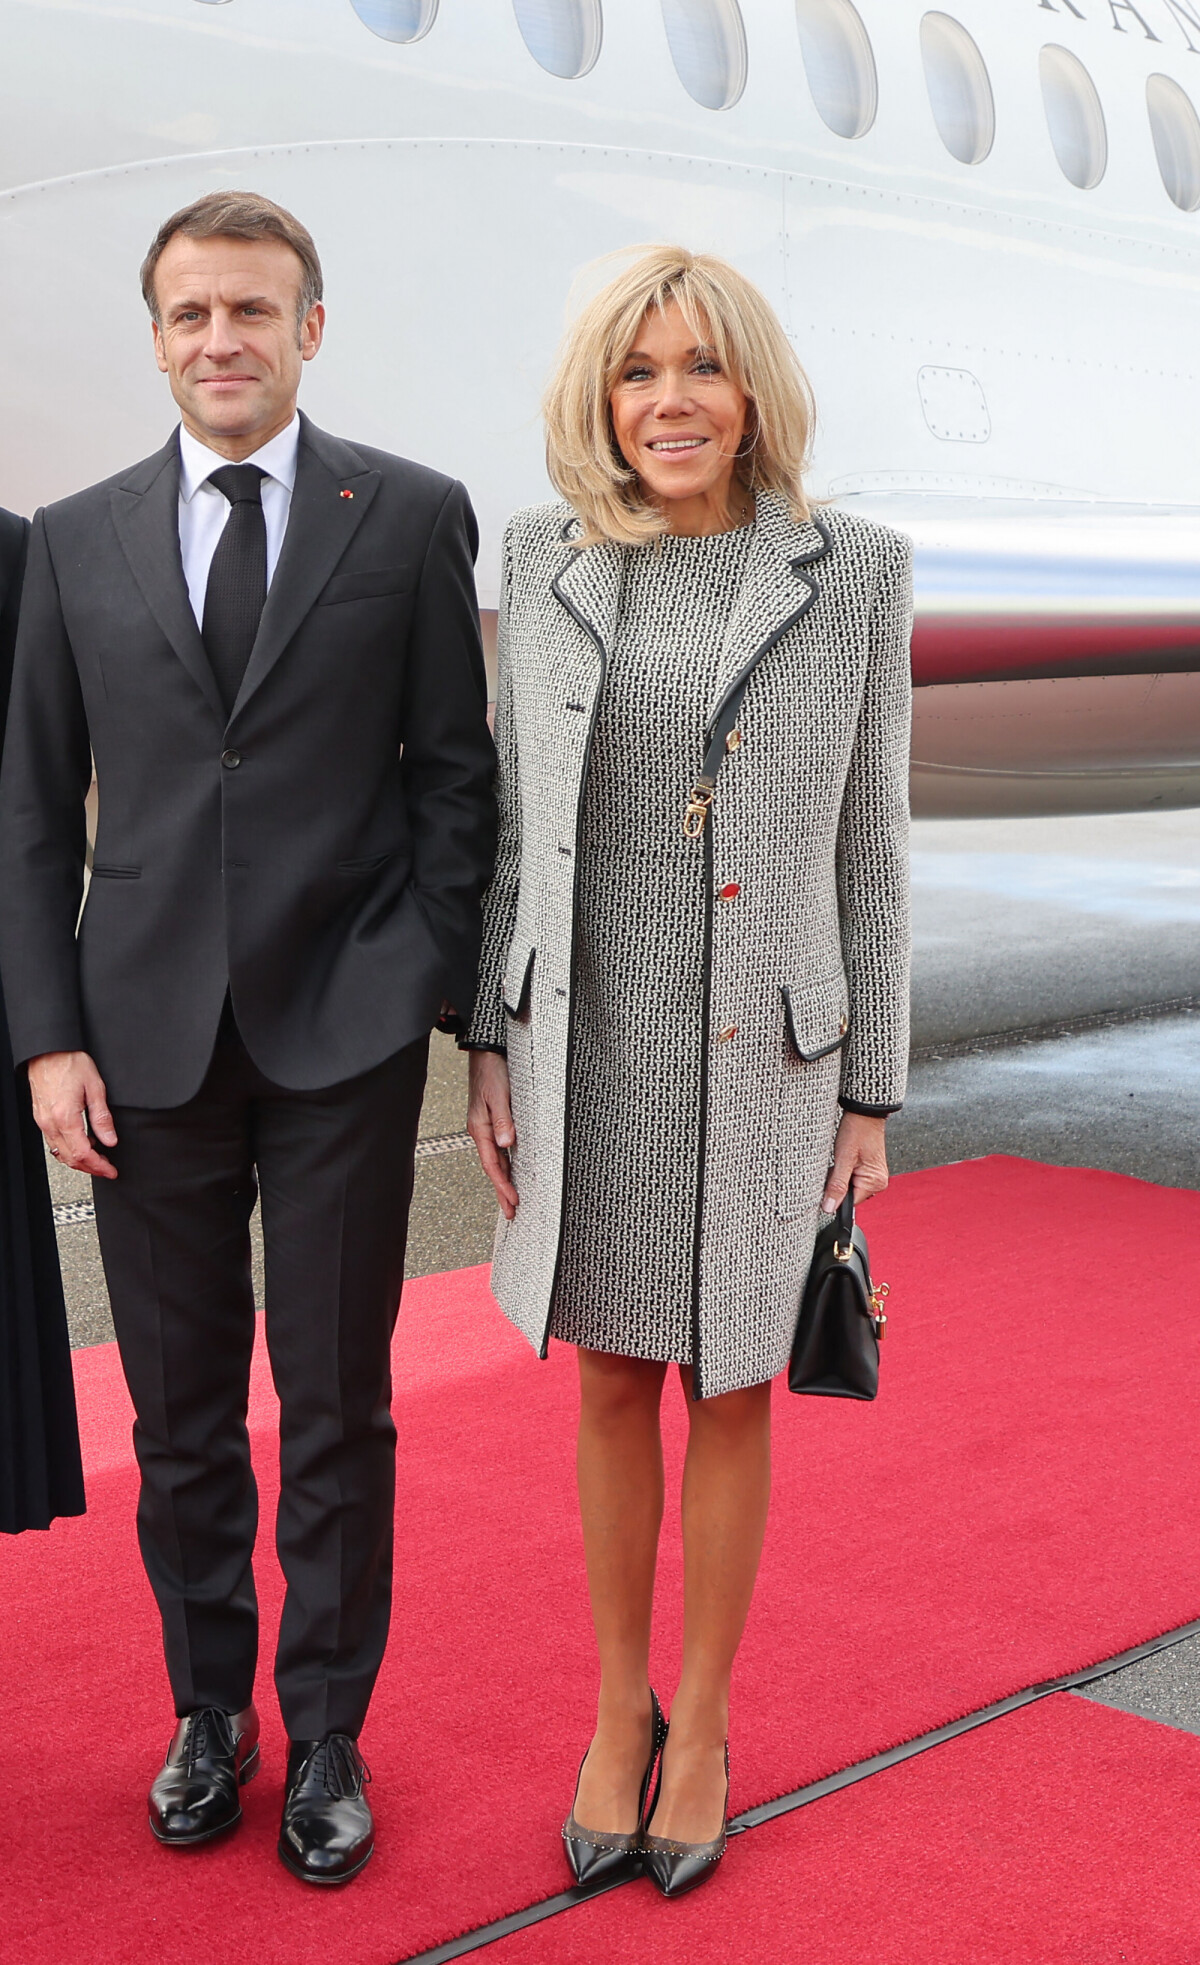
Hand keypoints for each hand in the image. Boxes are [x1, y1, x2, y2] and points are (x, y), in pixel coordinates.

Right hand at [27, 1050, 118, 1179]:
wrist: (47, 1049)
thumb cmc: (68, 1061)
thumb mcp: (95, 1086)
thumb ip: (102, 1117)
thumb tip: (110, 1140)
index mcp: (66, 1117)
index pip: (83, 1153)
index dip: (99, 1166)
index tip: (111, 1170)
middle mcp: (51, 1122)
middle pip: (70, 1158)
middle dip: (90, 1168)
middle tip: (107, 1168)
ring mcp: (43, 1121)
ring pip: (60, 1153)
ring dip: (79, 1160)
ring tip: (97, 1158)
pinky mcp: (41, 1117)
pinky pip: (54, 1141)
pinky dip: (69, 1148)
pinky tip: (83, 1142)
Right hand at [466, 1050, 517, 1219]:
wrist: (487, 1052)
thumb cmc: (491, 1071)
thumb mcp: (499, 1095)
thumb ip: (503, 1120)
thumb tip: (506, 1143)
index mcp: (480, 1129)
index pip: (493, 1165)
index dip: (503, 1185)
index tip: (513, 1201)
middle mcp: (483, 1131)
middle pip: (494, 1168)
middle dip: (502, 1191)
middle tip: (511, 1212)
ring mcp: (488, 1127)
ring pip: (497, 1161)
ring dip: (504, 1180)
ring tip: (511, 1199)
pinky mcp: (495, 1121)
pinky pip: (499, 1150)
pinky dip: (505, 1165)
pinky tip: (511, 1171)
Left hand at [821, 1111, 887, 1213]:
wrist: (864, 1114)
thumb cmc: (856, 1131)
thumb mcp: (843, 1159)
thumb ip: (837, 1186)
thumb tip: (829, 1208)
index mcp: (874, 1182)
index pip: (849, 1203)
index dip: (835, 1194)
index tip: (831, 1179)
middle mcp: (878, 1182)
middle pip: (850, 1196)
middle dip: (838, 1184)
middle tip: (838, 1164)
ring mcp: (875, 1176)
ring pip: (850, 1187)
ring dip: (841, 1178)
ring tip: (843, 1160)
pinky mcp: (870, 1170)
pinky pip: (853, 1179)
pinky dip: (845, 1172)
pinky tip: (846, 1160)